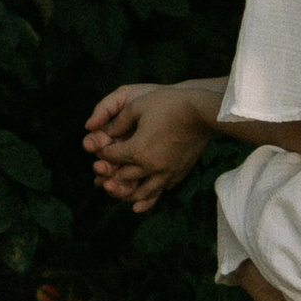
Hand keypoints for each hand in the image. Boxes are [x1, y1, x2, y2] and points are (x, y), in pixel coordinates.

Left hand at [83, 79, 211, 213]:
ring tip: (122, 195)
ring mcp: (167, 172)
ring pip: (144, 192)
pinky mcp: (179, 173)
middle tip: (103, 177)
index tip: (100, 149)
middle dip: (111, 177)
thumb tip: (105, 132)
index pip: (112, 157)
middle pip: (124, 178)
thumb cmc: (168, 104)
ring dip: (129, 194)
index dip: (103, 152)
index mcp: (137, 150)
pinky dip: (151, 195)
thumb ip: (119, 122)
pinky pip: (162, 190)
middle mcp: (150, 167)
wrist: (201, 112)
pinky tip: (147, 195)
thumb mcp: (137, 106)